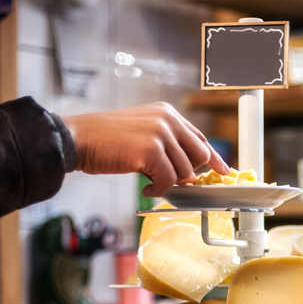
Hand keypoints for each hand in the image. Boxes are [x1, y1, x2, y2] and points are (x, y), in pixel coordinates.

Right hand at [61, 102, 229, 195]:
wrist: (78, 138)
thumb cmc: (106, 140)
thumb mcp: (142, 133)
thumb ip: (167, 144)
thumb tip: (189, 172)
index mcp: (167, 113)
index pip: (200, 137)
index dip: (213, 157)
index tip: (223, 171)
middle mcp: (167, 119)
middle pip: (199, 155)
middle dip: (188, 173)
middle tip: (167, 180)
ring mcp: (160, 133)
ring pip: (185, 171)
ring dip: (168, 183)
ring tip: (149, 181)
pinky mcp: (151, 150)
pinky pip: (169, 181)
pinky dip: (158, 190)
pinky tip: (145, 187)